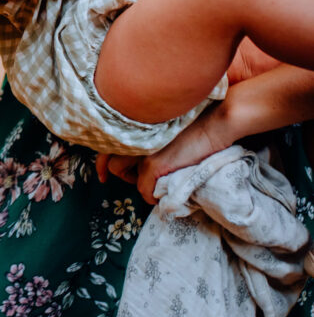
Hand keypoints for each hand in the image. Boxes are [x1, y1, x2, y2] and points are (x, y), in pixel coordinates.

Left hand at [97, 106, 230, 204]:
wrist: (215, 123)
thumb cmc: (196, 122)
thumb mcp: (163, 122)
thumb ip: (146, 131)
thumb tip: (139, 149)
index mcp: (133, 120)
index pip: (104, 139)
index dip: (102, 160)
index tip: (103, 172)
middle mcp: (131, 133)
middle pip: (108, 159)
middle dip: (118, 173)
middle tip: (132, 178)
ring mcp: (141, 149)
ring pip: (119, 172)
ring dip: (134, 180)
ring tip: (152, 180)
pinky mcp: (153, 165)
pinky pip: (143, 190)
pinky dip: (152, 196)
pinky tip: (164, 192)